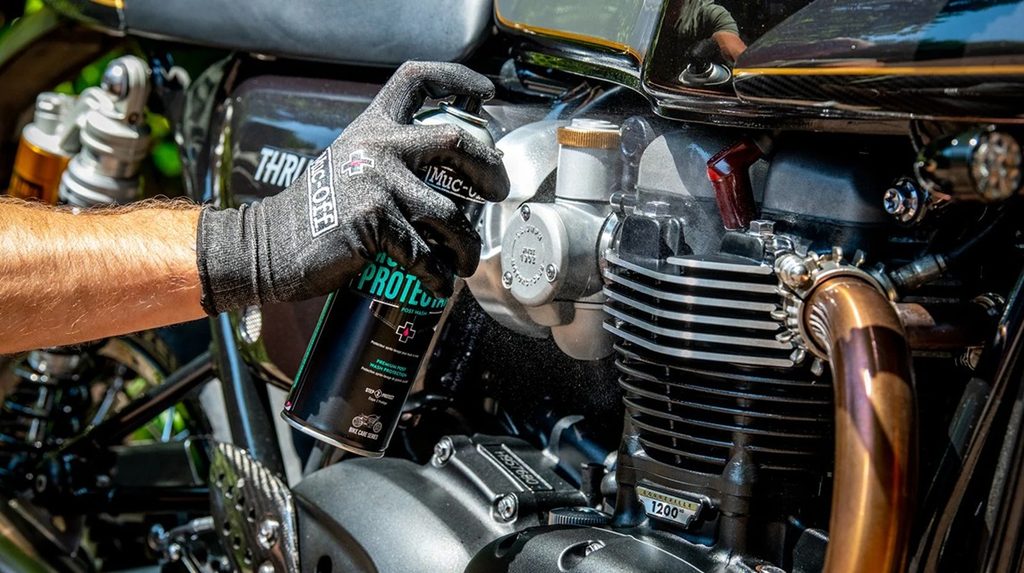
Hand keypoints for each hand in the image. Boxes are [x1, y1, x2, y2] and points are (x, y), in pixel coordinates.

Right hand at [196, 61, 509, 313]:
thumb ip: (389, 155)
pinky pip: (424, 251)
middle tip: (499, 192)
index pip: (417, 80)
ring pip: (449, 211)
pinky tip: (441, 283)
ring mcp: (377, 181)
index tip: (486, 97)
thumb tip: (444, 169)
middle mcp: (377, 146)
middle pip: (456, 142)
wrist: (269, 245)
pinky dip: (438, 273)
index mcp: (372, 126)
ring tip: (466, 259)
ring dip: (467, 243)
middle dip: (489, 171)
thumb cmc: (316, 212)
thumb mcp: (350, 164)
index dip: (457, 80)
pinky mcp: (375, 220)